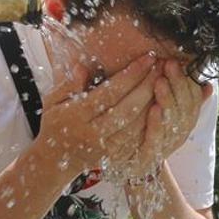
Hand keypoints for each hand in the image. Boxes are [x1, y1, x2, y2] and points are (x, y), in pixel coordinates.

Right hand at [37, 53, 159, 173]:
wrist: (55, 160)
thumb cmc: (55, 124)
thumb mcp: (53, 101)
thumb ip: (68, 84)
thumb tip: (82, 66)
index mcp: (77, 115)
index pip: (110, 92)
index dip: (131, 74)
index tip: (147, 58)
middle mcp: (93, 132)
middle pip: (128, 108)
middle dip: (148, 85)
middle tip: (162, 66)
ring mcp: (105, 147)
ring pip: (136, 125)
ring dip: (154, 102)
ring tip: (166, 81)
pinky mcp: (115, 157)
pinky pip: (138, 139)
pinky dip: (152, 122)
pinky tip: (162, 105)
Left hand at [126, 60, 211, 177]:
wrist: (129, 167)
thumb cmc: (144, 133)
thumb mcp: (162, 113)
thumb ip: (180, 98)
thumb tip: (208, 86)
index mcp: (184, 121)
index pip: (194, 98)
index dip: (188, 80)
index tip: (177, 61)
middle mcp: (179, 134)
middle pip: (186, 107)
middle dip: (178, 84)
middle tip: (169, 65)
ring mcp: (167, 147)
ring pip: (174, 122)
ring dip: (168, 100)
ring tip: (160, 82)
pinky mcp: (151, 158)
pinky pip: (157, 139)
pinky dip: (158, 123)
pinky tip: (154, 109)